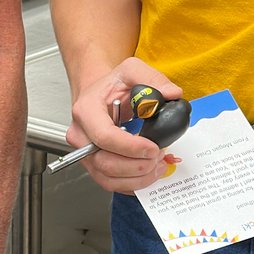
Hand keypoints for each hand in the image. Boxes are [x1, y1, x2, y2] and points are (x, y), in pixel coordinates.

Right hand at [66, 58, 183, 192]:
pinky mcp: (95, 166)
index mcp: (86, 111)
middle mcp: (81, 136)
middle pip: (105, 163)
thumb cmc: (112, 86)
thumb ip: (153, 79)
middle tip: (159, 155)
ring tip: (158, 165)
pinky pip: (112, 183)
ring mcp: (86, 154)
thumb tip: (172, 95)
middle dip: (137, 165)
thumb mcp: (131, 70)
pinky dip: (134, 183)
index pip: (104, 137)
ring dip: (137, 178)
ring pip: (108, 179)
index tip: (153, 147)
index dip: (131, 147)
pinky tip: (150, 172)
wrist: (101, 96)